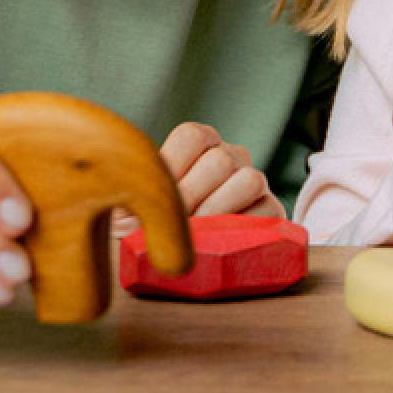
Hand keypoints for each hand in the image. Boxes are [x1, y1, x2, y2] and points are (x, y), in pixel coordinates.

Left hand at [113, 122, 283, 237]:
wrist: (198, 255)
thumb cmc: (161, 226)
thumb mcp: (143, 209)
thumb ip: (132, 206)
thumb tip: (120, 220)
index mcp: (199, 144)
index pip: (192, 137)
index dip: (174, 166)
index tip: (156, 198)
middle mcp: (229, 155)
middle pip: (218, 161)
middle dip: (191, 197)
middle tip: (172, 225)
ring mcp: (253, 180)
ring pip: (248, 179)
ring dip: (219, 211)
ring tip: (196, 237)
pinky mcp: (272, 209)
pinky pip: (269, 210)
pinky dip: (245, 227)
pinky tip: (221, 244)